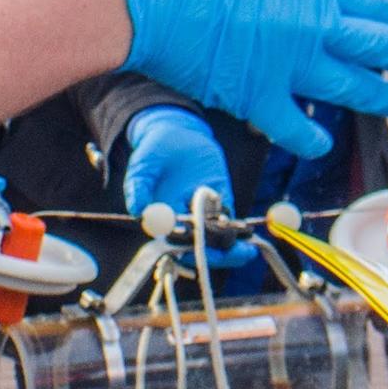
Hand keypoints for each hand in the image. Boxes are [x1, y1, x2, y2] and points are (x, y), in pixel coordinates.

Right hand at [99, 0, 387, 159]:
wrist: (149, 1)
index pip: (372, 4)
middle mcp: (311, 26)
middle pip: (380, 45)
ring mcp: (289, 65)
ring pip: (354, 88)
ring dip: (384, 98)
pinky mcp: (259, 99)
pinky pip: (298, 128)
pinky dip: (314, 138)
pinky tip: (323, 142)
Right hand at [121, 106, 259, 272]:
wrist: (176, 132)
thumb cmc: (154, 151)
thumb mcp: (143, 166)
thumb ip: (139, 186)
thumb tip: (141, 213)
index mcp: (164, 219)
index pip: (176, 243)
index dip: (189, 252)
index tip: (202, 253)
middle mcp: (185, 220)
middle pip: (201, 246)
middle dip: (217, 255)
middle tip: (235, 256)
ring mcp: (204, 211)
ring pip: (218, 237)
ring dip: (233, 246)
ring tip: (248, 251)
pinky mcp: (220, 198)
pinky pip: (230, 217)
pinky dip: (238, 227)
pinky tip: (249, 236)